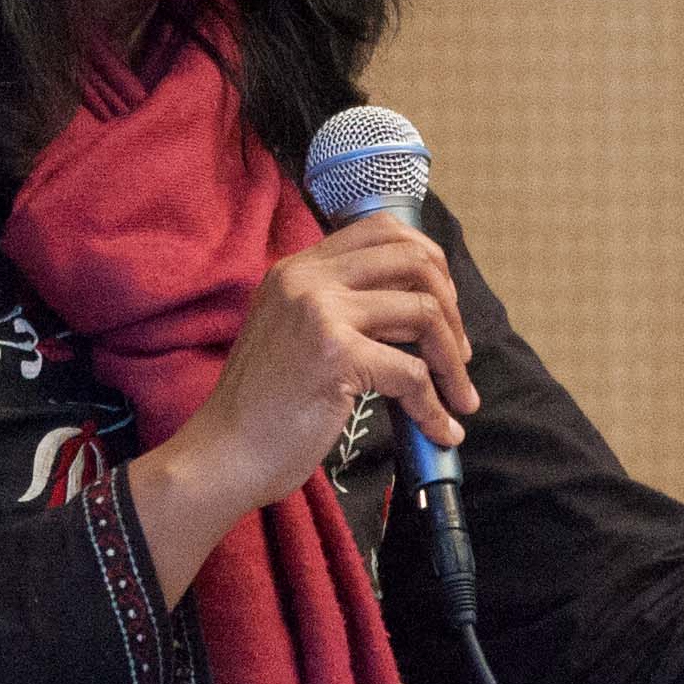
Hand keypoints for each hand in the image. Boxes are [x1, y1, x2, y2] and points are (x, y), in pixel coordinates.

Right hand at [124, 214, 477, 602]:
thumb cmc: (262, 407)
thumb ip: (340, 309)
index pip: (381, 230)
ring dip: (453, 360)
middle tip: (459, 352)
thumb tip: (419, 312)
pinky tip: (441, 430)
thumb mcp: (293, 334)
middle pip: (413, 259)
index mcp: (297, 268)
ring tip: (460, 396)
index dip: (427, 261)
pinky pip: (412, 373)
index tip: (443, 304)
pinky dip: (436, 407)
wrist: (223, 454)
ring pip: (424, 314)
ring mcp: (320, 312)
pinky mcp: (336, 356)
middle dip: (452, 307)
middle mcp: (307, 279)